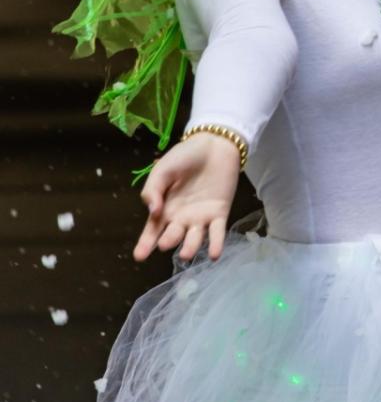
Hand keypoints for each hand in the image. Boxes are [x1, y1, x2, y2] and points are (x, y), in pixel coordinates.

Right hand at [133, 133, 240, 261]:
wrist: (214, 144)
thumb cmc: (184, 157)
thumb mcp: (162, 171)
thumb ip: (153, 190)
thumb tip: (152, 212)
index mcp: (164, 209)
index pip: (152, 231)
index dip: (145, 244)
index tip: (139, 257)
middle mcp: (181, 218)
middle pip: (172, 236)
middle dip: (167, 241)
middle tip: (164, 244)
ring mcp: (201, 217)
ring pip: (194, 238)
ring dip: (190, 247)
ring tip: (185, 254)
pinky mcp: (219, 213)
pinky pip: (217, 232)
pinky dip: (217, 244)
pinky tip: (215, 255)